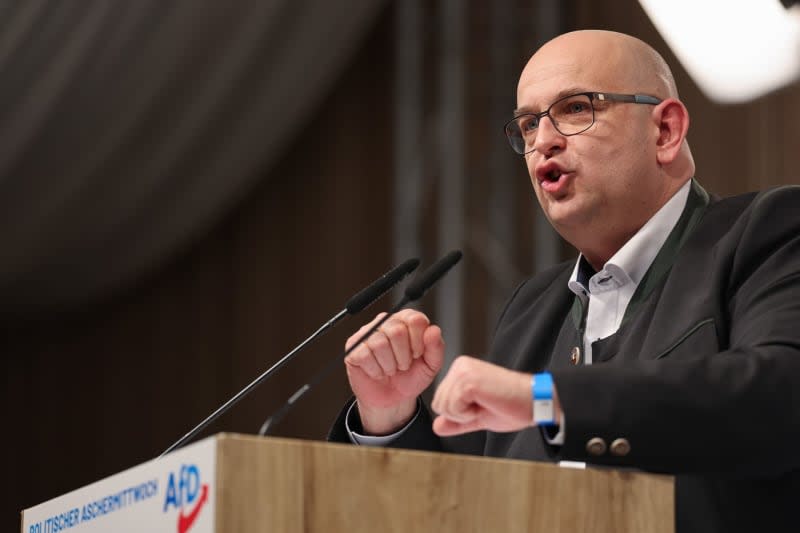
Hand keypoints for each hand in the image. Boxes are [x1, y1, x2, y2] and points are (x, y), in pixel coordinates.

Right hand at [344, 309, 443, 433]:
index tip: (417, 354)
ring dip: (389, 365)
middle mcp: (385, 322)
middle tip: (403, 365)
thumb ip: (436, 347)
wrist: (393, 399)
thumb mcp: (431, 365)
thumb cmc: (411, 377)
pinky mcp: (352, 348)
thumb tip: (433, 330)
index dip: (419, 341)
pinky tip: (378, 372)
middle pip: (396, 331)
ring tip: (390, 369)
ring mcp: (367, 333)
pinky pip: (364, 355)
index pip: (415, 320)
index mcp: (406, 320)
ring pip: (380, 343)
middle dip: (403, 356)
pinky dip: (375, 370)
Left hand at [431, 356, 558, 435]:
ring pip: (444, 406)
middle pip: (438, 404)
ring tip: (486, 404)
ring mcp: (463, 371)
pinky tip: (486, 404)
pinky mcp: (468, 381)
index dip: (459, 413)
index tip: (482, 406)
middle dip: (460, 414)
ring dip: (465, 414)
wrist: (534, 403)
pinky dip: (468, 414)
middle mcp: (460, 366)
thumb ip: (456, 421)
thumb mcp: (477, 416)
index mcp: (461, 370)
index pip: (439, 400)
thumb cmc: (512, 406)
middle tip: (485, 406)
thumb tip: (437, 427)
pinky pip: (453, 408)